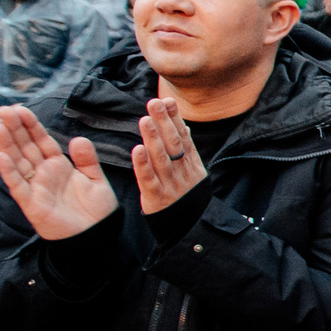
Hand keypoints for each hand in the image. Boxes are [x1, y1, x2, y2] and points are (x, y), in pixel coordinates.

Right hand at [0, 105, 116, 239]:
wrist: (96, 237)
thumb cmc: (96, 211)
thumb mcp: (96, 180)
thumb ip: (87, 160)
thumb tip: (78, 138)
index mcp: (59, 165)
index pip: (42, 141)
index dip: (31, 125)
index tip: (21, 108)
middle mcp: (44, 174)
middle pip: (25, 147)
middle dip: (15, 128)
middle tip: (3, 109)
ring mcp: (36, 188)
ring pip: (17, 162)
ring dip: (6, 144)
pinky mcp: (31, 204)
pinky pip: (18, 186)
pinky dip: (9, 172)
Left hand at [130, 98, 205, 216]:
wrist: (191, 231)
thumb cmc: (188, 199)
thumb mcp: (194, 174)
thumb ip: (187, 151)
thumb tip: (184, 126)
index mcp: (192, 165)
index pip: (183, 138)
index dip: (175, 119)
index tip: (167, 100)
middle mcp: (183, 173)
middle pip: (173, 144)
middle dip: (164, 122)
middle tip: (154, 102)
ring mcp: (171, 185)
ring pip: (162, 158)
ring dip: (154, 137)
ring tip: (145, 119)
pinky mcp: (157, 198)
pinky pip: (149, 179)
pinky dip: (143, 164)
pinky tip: (137, 149)